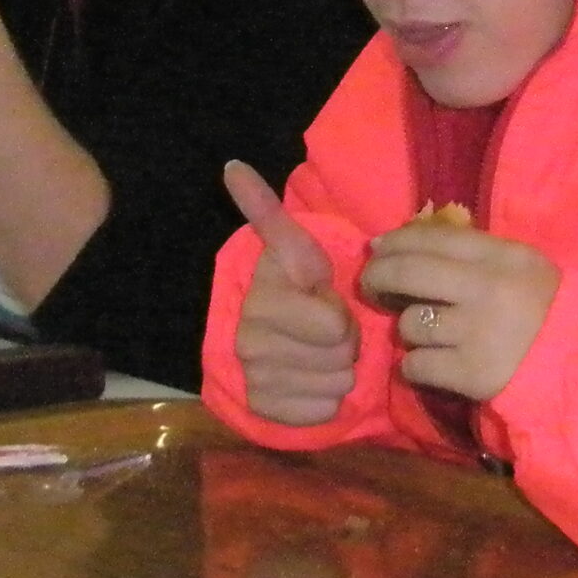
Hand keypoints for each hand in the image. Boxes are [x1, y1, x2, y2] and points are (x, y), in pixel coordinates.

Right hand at [224, 160, 357, 426]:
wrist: (271, 335)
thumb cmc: (295, 286)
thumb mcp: (293, 247)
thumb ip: (266, 210)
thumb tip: (233, 166)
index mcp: (264, 298)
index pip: (334, 326)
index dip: (340, 312)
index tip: (321, 299)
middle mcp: (250, 340)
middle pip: (341, 357)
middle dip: (344, 342)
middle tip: (325, 329)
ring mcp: (256, 377)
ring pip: (336, 385)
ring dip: (338, 369)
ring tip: (319, 352)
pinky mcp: (264, 408)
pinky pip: (321, 411)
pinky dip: (326, 399)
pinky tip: (310, 379)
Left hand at [360, 215, 559, 401]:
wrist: (576, 368)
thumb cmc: (545, 313)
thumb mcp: (520, 267)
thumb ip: (473, 254)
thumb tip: (403, 244)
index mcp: (502, 256)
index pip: (432, 237)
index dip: (395, 241)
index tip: (377, 248)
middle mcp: (487, 288)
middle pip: (408, 272)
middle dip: (378, 276)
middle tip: (371, 286)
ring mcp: (477, 332)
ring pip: (410, 324)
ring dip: (409, 331)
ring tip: (427, 336)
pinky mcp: (470, 373)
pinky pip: (416, 365)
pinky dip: (415, 367)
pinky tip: (431, 365)